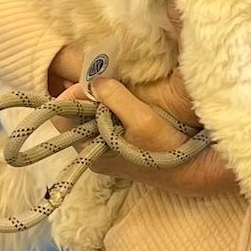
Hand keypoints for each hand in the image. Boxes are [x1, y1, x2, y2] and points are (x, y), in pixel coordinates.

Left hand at [56, 74, 234, 195]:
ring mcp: (104, 153)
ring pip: (89, 119)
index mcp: (89, 150)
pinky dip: (110, 111)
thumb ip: (115, 97)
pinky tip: (126, 104)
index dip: (73, 94)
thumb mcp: (141, 119)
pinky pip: (103, 125)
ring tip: (117, 91)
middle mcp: (91, 153)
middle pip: (75, 117)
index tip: (94, 81)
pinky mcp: (116, 150)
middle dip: (87, 96)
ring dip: (100, 102)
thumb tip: (95, 80)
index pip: (62, 116)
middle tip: (106, 82)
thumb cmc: (164, 148)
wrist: (188, 170)